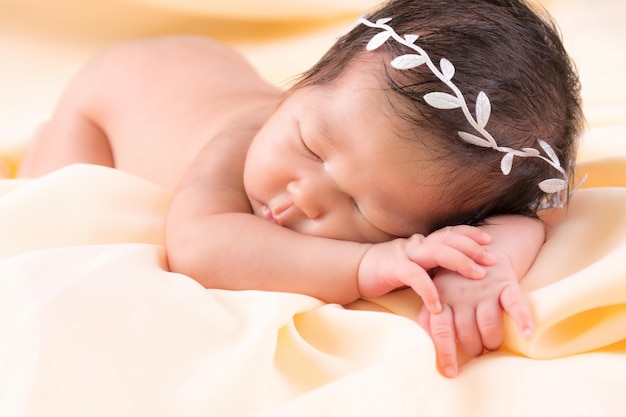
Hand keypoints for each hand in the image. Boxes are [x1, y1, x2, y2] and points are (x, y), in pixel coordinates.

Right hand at [357, 225, 494, 313]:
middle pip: (449, 239)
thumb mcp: (416, 264)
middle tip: (492, 259)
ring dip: (460, 262)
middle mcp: (418, 244)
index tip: (489, 240)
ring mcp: (406, 254)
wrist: (357, 270)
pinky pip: (415, 276)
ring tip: (477, 275)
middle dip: (473, 248)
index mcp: (424, 242)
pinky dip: (428, 290)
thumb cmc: (389, 270)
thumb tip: (459, 274)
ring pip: (437, 251)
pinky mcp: (394, 269)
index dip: (470, 234)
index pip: (450, 232)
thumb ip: (433, 265)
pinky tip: (438, 305)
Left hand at [417, 247, 534, 377]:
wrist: (481, 249)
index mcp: (441, 297)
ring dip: (491, 342)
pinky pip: (515, 305)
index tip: (450, 372)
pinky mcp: (506, 285)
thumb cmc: (454, 281)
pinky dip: (523, 320)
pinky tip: (527, 335)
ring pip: (488, 325)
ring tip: (491, 345)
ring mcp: (484, 289)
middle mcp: (461, 294)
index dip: (444, 352)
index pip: (440, 329)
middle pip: (466, 332)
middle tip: (476, 352)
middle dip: (472, 348)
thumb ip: (428, 318)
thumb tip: (423, 346)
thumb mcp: (435, 294)